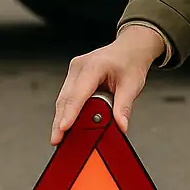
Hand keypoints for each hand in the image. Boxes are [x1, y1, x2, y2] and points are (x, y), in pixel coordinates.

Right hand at [50, 24, 166, 144]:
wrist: (130, 48)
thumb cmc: (130, 62)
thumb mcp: (132, 85)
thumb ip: (124, 106)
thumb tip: (120, 125)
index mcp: (94, 65)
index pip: (79, 94)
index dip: (70, 113)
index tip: (63, 128)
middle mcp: (80, 66)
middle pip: (66, 98)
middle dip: (60, 120)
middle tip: (57, 140)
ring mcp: (74, 71)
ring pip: (63, 98)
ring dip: (61, 117)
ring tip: (60, 137)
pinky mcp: (74, 77)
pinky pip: (67, 96)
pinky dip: (66, 110)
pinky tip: (66, 124)